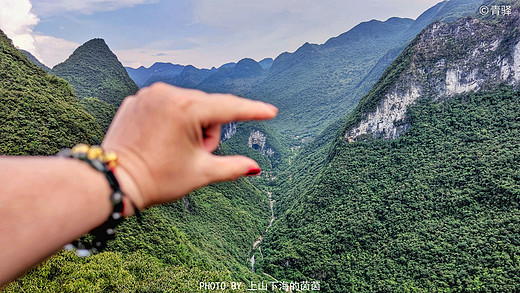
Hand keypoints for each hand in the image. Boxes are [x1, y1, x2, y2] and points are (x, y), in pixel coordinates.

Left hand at [101, 83, 277, 209]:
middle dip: (209, 131)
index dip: (252, 112)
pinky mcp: (136, 100)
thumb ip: (233, 167)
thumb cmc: (158, 180)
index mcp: (187, 109)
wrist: (113, 181)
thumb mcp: (201, 173)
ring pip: (187, 104)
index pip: (229, 108)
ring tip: (175, 148)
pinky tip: (160, 139)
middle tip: (195, 154)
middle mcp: (168, 93)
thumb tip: (255, 168)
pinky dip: (170, 120)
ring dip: (191, 124)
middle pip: (207, 108)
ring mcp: (149, 94)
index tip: (271, 112)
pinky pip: (166, 104)